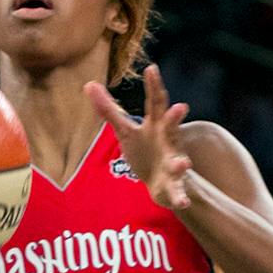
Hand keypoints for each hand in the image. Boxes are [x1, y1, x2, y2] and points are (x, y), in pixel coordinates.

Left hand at [83, 64, 192, 211]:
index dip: (153, 86)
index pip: (154, 102)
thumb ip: (109, 110)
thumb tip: (88, 84)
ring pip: (179, 161)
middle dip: (175, 118)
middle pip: (171, 128)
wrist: (162, 181)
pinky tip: (182, 203)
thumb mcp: (125, 130)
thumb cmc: (145, 149)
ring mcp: (173, 162)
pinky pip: (178, 191)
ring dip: (181, 162)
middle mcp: (168, 140)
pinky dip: (180, 197)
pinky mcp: (173, 185)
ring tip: (184, 163)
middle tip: (181, 107)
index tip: (151, 69)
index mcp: (156, 124)